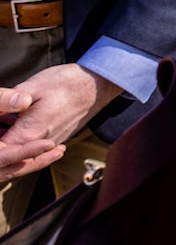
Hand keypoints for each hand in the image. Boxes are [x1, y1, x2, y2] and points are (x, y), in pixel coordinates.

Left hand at [0, 63, 120, 180]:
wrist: (96, 84)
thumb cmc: (67, 83)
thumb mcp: (32, 87)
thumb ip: (9, 101)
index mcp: (30, 133)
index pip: (0, 153)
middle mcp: (41, 143)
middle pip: (10, 160)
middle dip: (1, 152)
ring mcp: (51, 142)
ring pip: (23, 156)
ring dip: (9, 146)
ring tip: (3, 126)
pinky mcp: (57, 138)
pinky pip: (34, 149)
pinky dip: (21, 143)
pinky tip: (13, 125)